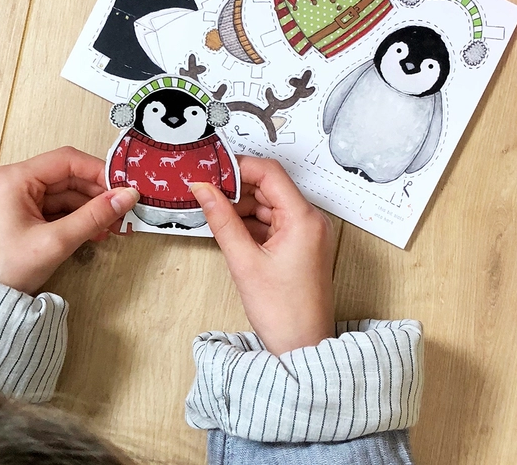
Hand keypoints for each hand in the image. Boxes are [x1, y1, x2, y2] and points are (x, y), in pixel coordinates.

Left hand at [0, 147, 139, 294]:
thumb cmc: (4, 270)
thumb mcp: (56, 241)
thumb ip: (95, 216)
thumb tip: (127, 196)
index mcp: (12, 179)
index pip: (66, 161)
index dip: (98, 171)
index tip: (123, 187)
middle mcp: (11, 182)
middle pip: (66, 177)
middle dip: (96, 194)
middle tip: (121, 210)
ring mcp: (13, 198)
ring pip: (62, 194)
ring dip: (88, 208)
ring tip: (111, 226)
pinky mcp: (18, 214)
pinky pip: (53, 208)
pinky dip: (74, 217)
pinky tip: (93, 230)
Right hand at [191, 157, 335, 355]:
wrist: (303, 348)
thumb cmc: (283, 312)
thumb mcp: (244, 262)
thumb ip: (222, 220)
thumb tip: (204, 190)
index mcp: (304, 218)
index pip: (270, 173)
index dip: (239, 167)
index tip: (213, 171)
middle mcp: (312, 220)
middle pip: (271, 186)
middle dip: (238, 187)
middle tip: (207, 191)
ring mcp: (308, 233)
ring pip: (271, 203)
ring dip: (244, 206)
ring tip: (215, 212)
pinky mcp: (302, 245)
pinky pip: (275, 221)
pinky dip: (253, 222)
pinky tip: (231, 228)